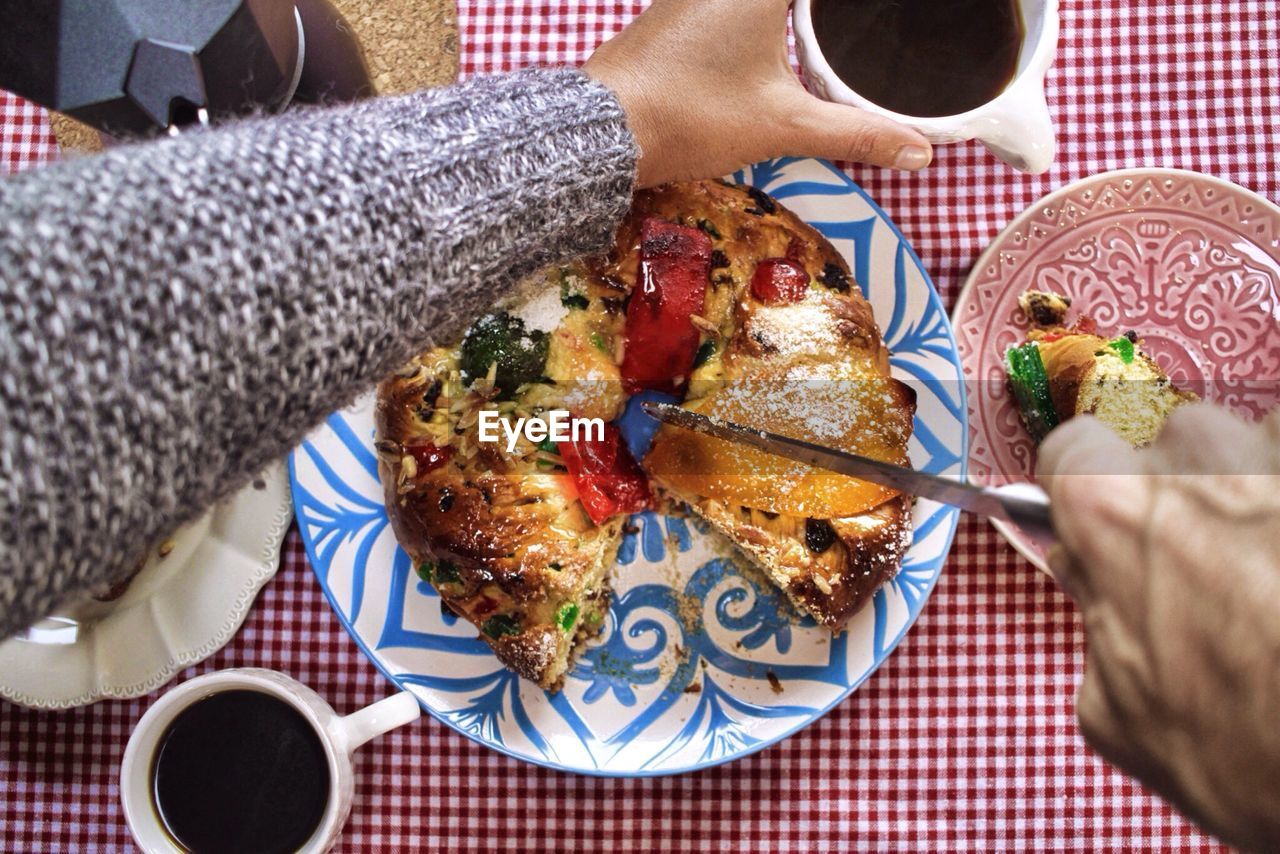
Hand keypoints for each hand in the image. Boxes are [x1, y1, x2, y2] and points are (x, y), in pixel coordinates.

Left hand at [582, 0, 932, 187]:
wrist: (606, 130)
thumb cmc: (694, 114)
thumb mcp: (785, 124)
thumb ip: (856, 132)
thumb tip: (920, 153)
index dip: (859, 8)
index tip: (890, 15)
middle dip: (821, 15)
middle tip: (868, 26)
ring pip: (756, 2)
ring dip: (791, 15)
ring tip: (827, 30)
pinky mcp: (673, 9)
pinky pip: (731, 4)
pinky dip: (758, 15)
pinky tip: (774, 36)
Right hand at [1038, 404, 1279, 850]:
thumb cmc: (1251, 755)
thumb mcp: (1120, 717)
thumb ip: (1095, 629)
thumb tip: (1098, 589)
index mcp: (1113, 511)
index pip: (1072, 447)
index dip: (1084, 485)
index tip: (1102, 516)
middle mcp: (1200, 466)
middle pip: (1178, 442)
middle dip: (1189, 493)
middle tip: (1209, 568)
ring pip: (1260, 448)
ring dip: (1261, 497)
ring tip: (1272, 573)